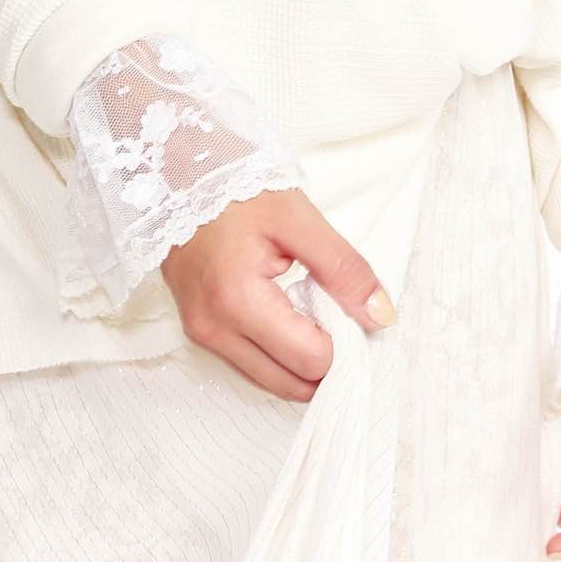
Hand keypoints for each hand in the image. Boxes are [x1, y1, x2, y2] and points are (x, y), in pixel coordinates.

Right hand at [159, 185, 395, 402]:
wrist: (181, 177)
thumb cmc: (238, 192)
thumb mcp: (299, 220)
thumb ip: (343, 268)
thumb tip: (379, 315)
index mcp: (238, 301)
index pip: (309, 359)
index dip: (342, 343)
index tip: (351, 310)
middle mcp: (214, 329)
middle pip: (290, 384)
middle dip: (323, 360)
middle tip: (336, 316)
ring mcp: (202, 334)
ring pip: (268, 381)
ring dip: (298, 360)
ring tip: (311, 311)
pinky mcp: (199, 331)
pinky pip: (248, 363)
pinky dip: (276, 352)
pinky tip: (287, 315)